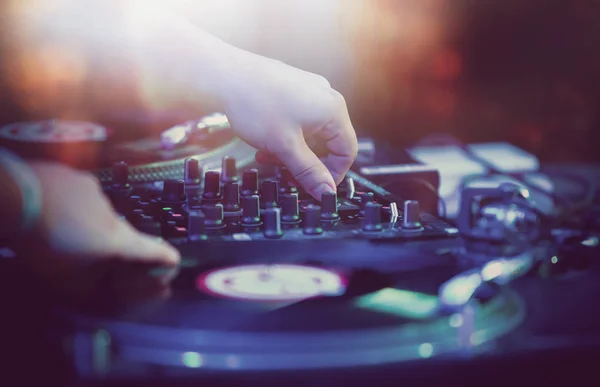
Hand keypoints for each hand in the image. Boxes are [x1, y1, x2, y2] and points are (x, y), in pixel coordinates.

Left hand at [18, 162, 179, 303]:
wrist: (14, 196)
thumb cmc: (43, 243)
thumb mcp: (64, 278)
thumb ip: (90, 285)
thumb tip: (101, 287)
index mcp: (117, 239)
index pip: (153, 249)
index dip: (165, 258)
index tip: (172, 262)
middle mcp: (112, 212)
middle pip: (117, 232)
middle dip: (104, 243)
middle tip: (80, 251)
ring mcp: (93, 190)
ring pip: (94, 211)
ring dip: (82, 221)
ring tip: (55, 228)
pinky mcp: (72, 175)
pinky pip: (75, 194)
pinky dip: (67, 203)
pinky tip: (47, 209)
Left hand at [221, 53, 357, 199]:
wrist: (225, 75)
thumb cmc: (255, 103)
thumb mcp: (286, 147)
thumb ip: (309, 172)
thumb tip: (326, 192)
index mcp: (333, 109)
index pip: (347, 151)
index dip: (333, 174)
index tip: (316, 187)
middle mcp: (326, 96)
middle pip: (329, 142)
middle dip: (308, 163)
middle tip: (288, 175)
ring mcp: (310, 89)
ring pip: (311, 132)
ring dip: (294, 150)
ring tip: (270, 157)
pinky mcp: (294, 87)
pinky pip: (299, 119)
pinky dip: (287, 135)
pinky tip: (267, 140)